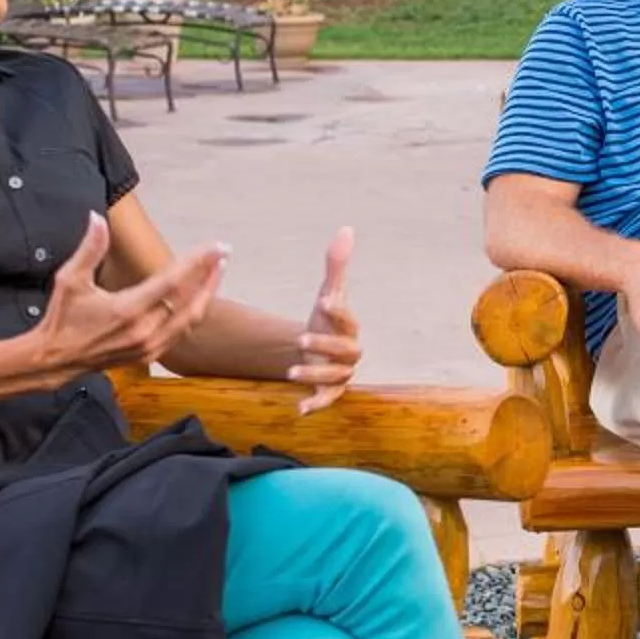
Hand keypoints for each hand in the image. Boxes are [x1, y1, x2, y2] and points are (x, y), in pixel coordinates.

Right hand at [35, 212, 225, 376]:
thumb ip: (89, 248)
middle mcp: (143, 330)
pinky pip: (182, 333)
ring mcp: (149, 346)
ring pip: (191, 319)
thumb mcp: (69, 279)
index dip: (197, 262)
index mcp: (126, 309)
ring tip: (217, 270)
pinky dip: (195, 313)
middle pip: (189, 300)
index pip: (172, 281)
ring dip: (207, 293)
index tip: (214, 246)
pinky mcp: (150, 356)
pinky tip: (201, 296)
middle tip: (222, 253)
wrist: (55, 359)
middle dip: (209, 274)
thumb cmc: (62, 318)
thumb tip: (97, 218)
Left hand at [293, 225, 360, 413]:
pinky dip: (315, 405)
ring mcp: (340, 374)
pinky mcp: (329, 392)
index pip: (349, 319)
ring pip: (334, 377)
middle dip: (324, 346)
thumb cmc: (326, 320)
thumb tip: (346, 229)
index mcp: (350, 327)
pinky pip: (326, 401)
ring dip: (314, 376)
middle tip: (301, 340)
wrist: (316, 350)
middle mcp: (349, 352)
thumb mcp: (328, 294)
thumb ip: (336, 265)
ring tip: (290, 372)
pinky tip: (299, 409)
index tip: (323, 301)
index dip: (338, 311)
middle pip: (345, 351)